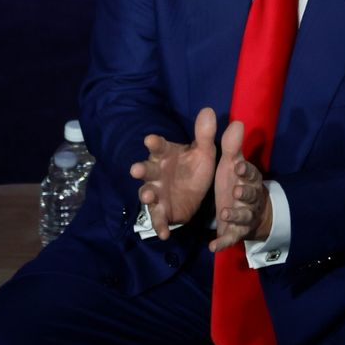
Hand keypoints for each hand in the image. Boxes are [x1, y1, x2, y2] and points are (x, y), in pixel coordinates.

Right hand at [130, 107, 217, 238]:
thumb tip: (210, 110)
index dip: (154, 143)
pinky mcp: (162, 210)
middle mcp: (157, 172)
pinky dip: (160, 225)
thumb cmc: (194, 166)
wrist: (196, 192)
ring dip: (145, 195)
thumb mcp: (205, 152)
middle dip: (141, 169)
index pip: (159, 146)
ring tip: (147, 197)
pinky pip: (159, 218)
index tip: (150, 140)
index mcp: (166, 155)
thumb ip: (206, 135)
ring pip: (148, 193)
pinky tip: (164, 234)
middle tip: (135, 169)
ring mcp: (157, 192)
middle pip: (147, 169)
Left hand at [210, 120, 272, 252]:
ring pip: (242, 216)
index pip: (250, 173)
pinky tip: (213, 246)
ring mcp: (244, 216)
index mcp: (249, 179)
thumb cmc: (237, 182)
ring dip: (235, 214)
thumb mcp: (232, 165)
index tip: (237, 166)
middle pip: (249, 195)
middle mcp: (250, 198)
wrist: (253, 212)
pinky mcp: (235, 232)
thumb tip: (237, 122)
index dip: (244, 171)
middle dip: (244, 193)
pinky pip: (230, 238)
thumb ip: (232, 147)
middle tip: (235, 190)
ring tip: (225, 212)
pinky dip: (222, 242)